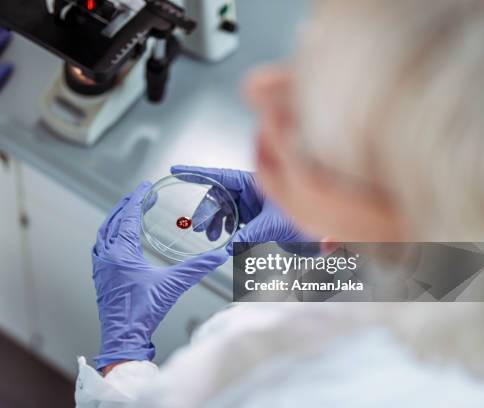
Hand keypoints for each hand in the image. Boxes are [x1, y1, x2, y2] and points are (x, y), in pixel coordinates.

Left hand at [93, 182, 228, 369]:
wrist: (123, 336)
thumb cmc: (142, 312)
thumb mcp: (173, 285)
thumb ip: (197, 268)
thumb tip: (218, 256)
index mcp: (121, 252)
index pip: (128, 216)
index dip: (138, 198)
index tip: (145, 187)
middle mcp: (107, 256)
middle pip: (113, 221)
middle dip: (126, 205)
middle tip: (139, 195)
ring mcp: (101, 268)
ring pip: (103, 234)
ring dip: (115, 220)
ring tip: (127, 212)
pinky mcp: (100, 278)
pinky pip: (101, 249)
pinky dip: (109, 237)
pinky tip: (118, 242)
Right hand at [171, 165, 318, 254]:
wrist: (326, 229)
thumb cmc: (308, 216)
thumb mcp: (274, 226)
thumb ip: (249, 237)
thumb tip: (230, 248)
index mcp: (255, 183)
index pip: (219, 176)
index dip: (197, 173)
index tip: (178, 170)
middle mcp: (252, 192)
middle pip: (219, 196)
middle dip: (207, 211)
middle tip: (200, 226)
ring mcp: (254, 205)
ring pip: (225, 211)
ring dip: (216, 223)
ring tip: (212, 236)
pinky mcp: (256, 219)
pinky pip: (234, 222)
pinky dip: (226, 230)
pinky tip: (224, 238)